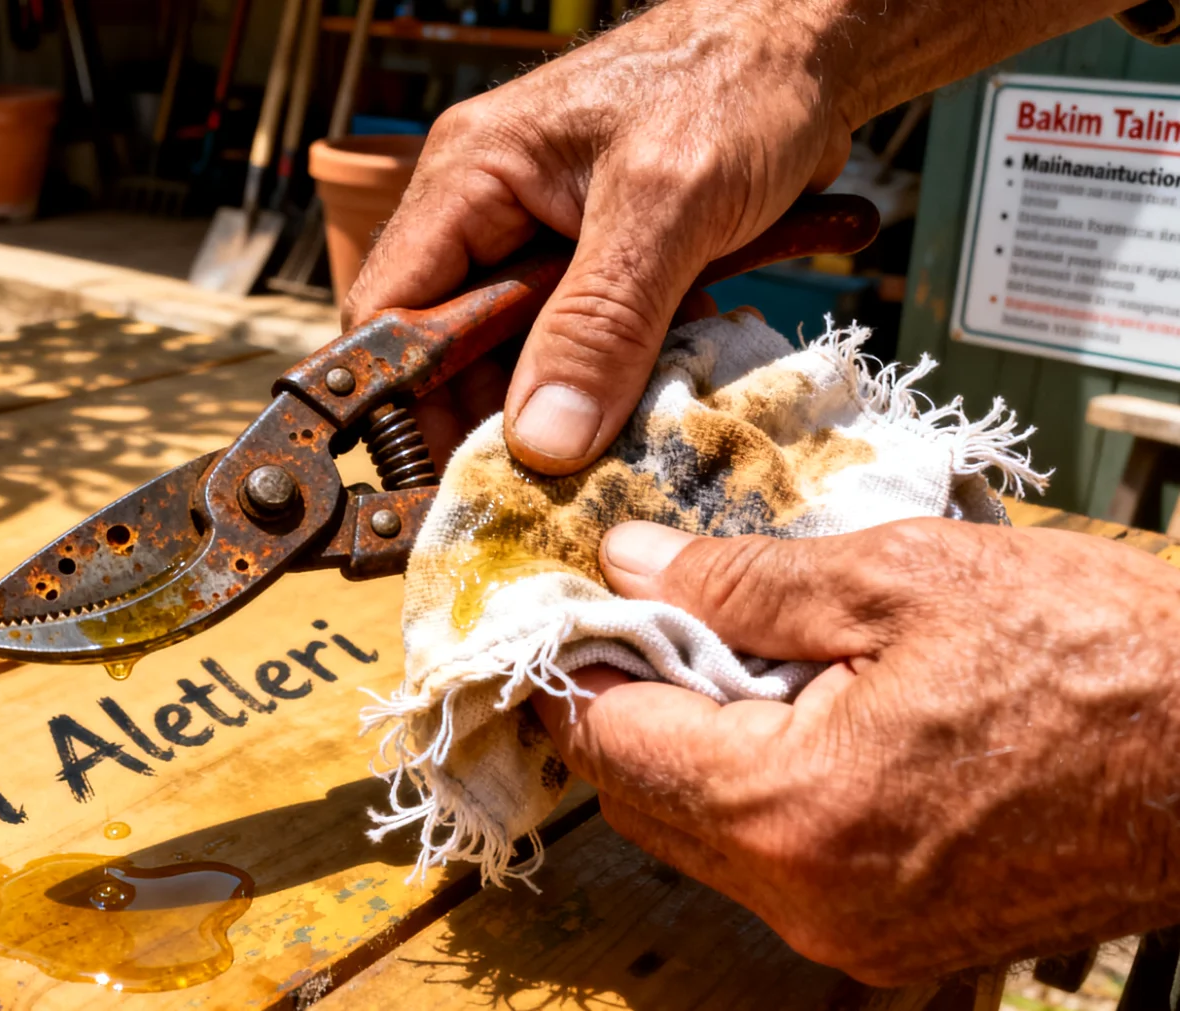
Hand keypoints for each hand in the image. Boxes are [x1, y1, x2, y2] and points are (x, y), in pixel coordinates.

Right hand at [343, 0, 1132, 474]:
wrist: (818, 47)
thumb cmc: (737, 84)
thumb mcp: (665, 208)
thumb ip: (600, 326)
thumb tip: (542, 442)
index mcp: (470, 179)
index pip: (389, 310)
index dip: (406, 400)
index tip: (448, 477)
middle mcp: (489, 213)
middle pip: (453, 351)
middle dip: (499, 419)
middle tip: (547, 487)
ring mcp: (543, 243)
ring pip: (523, 358)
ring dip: (572, 405)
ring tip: (617, 443)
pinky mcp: (597, 267)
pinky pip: (583, 347)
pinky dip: (620, 379)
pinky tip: (660, 397)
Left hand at [532, 518, 1179, 983]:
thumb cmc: (1101, 658)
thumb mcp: (902, 575)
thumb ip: (740, 578)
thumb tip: (632, 566)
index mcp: (796, 811)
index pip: (614, 744)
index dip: (580, 666)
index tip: (573, 609)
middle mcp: (813, 899)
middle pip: (645, 800)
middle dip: (628, 706)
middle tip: (647, 617)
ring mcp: (857, 933)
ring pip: (703, 838)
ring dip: (690, 750)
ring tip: (733, 656)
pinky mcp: (899, 938)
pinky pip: (774, 865)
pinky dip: (755, 792)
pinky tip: (794, 717)